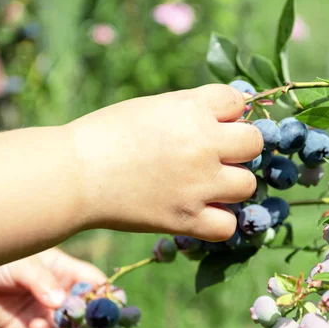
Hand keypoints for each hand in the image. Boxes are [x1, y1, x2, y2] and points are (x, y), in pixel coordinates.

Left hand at [0, 248, 105, 327]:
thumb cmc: (1, 257)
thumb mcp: (25, 264)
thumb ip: (43, 282)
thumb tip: (60, 304)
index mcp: (65, 273)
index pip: (94, 285)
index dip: (106, 297)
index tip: (111, 310)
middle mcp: (55, 295)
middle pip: (80, 315)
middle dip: (82, 325)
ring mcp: (37, 313)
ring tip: (36, 326)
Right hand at [69, 84, 262, 240]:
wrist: (74, 174)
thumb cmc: (107, 134)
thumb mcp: (154, 107)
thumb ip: (193, 110)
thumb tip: (228, 116)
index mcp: (193, 109)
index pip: (238, 101)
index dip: (228, 112)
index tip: (213, 121)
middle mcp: (204, 145)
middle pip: (254, 143)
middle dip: (240, 147)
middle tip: (217, 155)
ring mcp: (199, 184)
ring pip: (248, 184)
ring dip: (232, 184)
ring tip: (208, 185)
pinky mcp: (187, 218)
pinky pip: (228, 226)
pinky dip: (219, 221)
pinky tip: (203, 212)